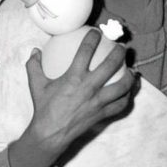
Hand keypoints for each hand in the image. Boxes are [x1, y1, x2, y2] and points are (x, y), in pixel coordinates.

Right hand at [24, 29, 135, 153]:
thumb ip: (34, 66)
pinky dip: (127, 96)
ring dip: (130, 76)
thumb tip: (35, 51)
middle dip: (119, 52)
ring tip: (132, 69)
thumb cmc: (44, 108)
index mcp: (73, 77)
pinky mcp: (103, 114)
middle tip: (121, 47)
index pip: (86, 51)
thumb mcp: (36, 85)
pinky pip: (121, 104)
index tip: (96, 32)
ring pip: (122, 86)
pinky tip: (129, 91)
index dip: (93, 38)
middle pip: (111, 65)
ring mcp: (98, 102)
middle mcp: (89, 88)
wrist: (50, 134)